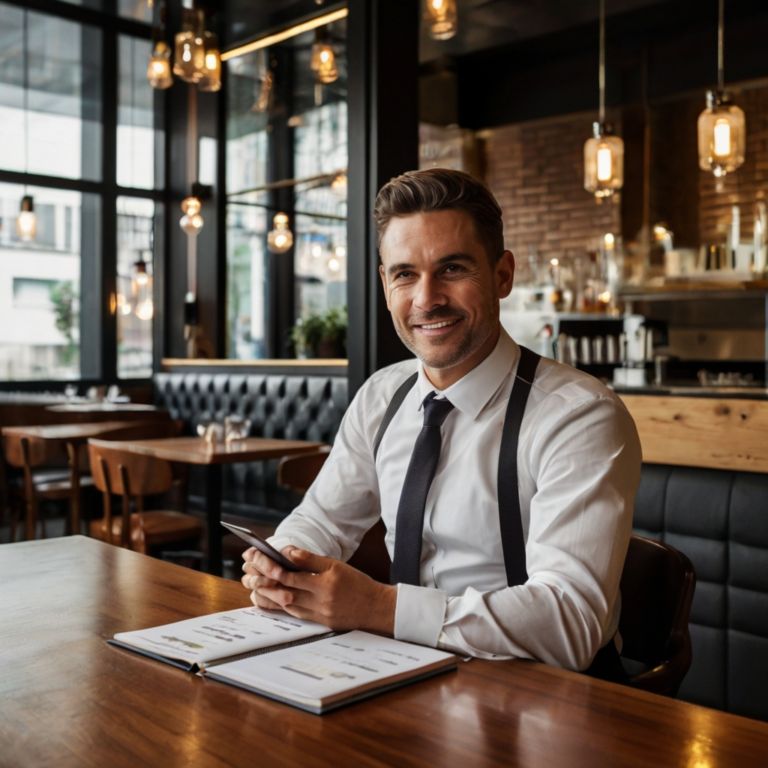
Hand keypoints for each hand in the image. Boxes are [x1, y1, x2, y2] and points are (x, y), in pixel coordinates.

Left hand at [241, 546, 395, 633]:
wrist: (375, 608)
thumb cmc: (358, 584)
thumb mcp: (337, 566)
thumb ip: (311, 559)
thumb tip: (288, 552)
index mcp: (324, 583)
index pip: (290, 575)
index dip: (270, 566)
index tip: (258, 557)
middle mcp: (319, 601)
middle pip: (283, 591)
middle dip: (264, 582)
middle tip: (249, 574)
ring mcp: (318, 614)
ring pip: (286, 605)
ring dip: (268, 596)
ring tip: (254, 586)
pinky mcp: (319, 623)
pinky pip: (294, 614)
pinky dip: (280, 607)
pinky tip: (271, 600)